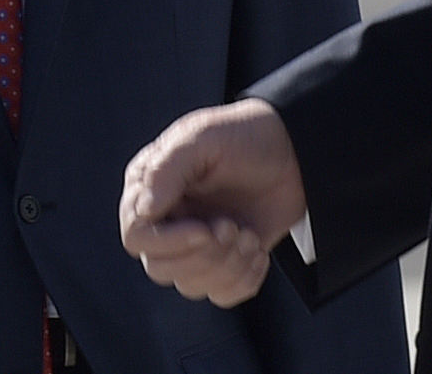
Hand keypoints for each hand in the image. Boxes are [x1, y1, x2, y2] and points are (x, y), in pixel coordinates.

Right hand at [119, 99, 306, 307]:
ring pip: (191, 285)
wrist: (296, 150)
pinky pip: (222, 295)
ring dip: (228, 265)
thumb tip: (144, 210)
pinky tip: (257, 250)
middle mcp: (167, 220)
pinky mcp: (224, 262)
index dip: (167, 242)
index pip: (136, 235)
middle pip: (159, 269)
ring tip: (247, 233)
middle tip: (232, 226)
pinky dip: (244, 280)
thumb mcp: (204, 136)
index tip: (203, 229)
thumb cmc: (246, 135)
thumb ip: (168, 168)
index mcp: (150, 187)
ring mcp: (194, 244)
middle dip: (204, 255)